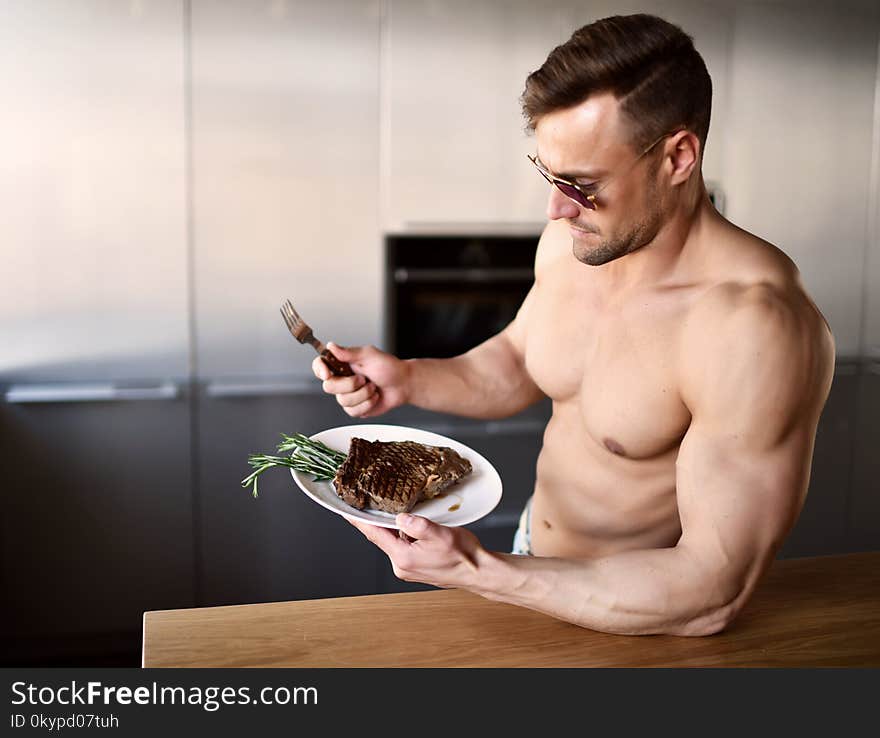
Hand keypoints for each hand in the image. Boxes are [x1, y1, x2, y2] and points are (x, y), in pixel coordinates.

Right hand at [312, 342, 409, 417]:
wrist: (403, 384)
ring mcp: (348, 395)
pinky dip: (366, 405)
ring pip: (342, 401)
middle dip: (349, 385)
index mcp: (342, 364)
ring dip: (363, 395)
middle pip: (329, 387)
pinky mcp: (355, 408)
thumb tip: (331, 346)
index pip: (320, 365)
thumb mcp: (369, 355)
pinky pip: (352, 412)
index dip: (319, 370)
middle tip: (364, 379)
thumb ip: (349, 352)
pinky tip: (374, 398)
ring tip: (373, 388)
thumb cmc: (389, 367)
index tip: (328, 374)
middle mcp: (342, 380)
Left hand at [347, 513, 484, 589]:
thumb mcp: (440, 534)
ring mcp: (408, 567)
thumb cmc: (463, 556)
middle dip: (383, 520)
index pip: (374, 534)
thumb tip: (399, 517)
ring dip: (400, 528)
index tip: (346, 510)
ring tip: (411, 516)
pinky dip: (408, 535)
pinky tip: (420, 528)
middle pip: (383, 536)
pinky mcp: (416, 566)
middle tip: (377, 501)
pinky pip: (405, 545)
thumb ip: (416, 524)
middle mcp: (402, 565)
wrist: (479, 572)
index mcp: (403, 557)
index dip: (358, 521)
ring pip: (396, 540)